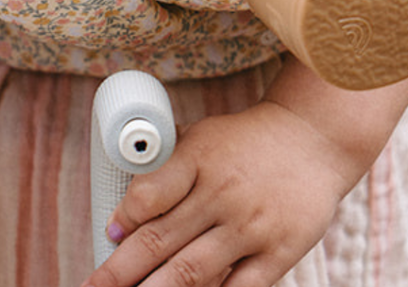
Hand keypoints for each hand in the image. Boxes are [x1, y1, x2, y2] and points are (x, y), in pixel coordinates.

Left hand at [82, 98, 348, 286]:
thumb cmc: (247, 142)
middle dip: (121, 271)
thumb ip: (168, 164)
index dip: (125, 216)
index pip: (151, 192)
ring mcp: (249, 226)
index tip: (109, 232)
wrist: (312, 140)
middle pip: (162, 241)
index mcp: (199, 158)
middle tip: (95, 286)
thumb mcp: (203, 136)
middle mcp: (221, 193)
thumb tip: (126, 203)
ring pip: (192, 272)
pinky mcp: (276, 253)